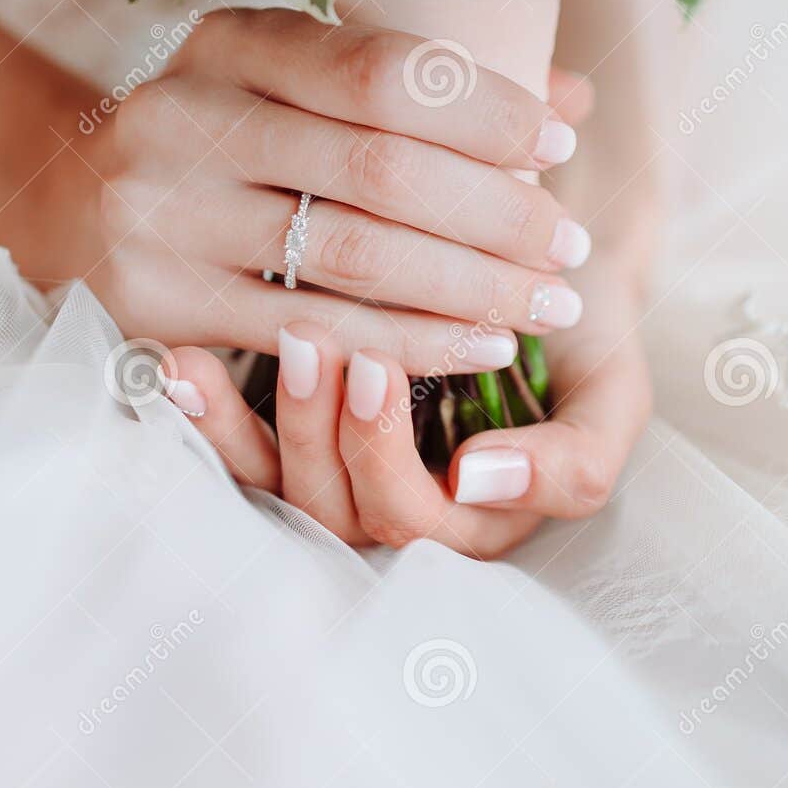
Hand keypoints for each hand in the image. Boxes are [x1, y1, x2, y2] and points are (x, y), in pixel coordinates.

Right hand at [46, 9, 590, 374]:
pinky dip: (410, 345)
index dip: (484, 111)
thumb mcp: (292, 83)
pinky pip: (312, 331)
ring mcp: (164, 214)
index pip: (379, 70)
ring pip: (354, 257)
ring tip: (545, 304)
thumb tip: (571, 99)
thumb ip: (417, 90)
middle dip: (497, 214)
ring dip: (471, 288)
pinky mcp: (160, 302)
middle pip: (378, 169)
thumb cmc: (221, 139)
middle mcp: (186, 116)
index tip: (558, 145)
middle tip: (570, 247)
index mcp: (229, 42)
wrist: (67, 203)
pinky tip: (479, 348)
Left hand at [160, 252, 649, 556]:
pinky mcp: (290, 437)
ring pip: (274, 487)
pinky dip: (204, 413)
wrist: (535, 266)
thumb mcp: (611, 396)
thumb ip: (574, 459)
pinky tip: (177, 365)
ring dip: (244, 426)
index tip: (374, 361)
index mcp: (473, 522)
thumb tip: (479, 478)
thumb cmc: (579, 336)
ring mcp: (338, 475)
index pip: (409, 521)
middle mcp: (399, 511)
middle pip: (331, 507)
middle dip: (312, 428)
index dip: (380, 454)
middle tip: (312, 340)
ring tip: (240, 350)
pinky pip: (238, 450)